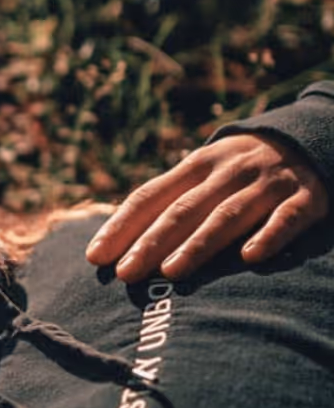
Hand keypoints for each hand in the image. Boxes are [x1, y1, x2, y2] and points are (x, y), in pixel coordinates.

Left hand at [85, 132, 329, 283]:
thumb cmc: (240, 170)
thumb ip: (166, 202)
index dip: (122, 226)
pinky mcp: (305, 197)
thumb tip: (112, 245)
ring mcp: (266, 184)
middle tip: (126, 273)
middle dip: (152, 241)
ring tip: (171, 271)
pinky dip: (269, 236)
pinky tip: (251, 256)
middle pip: (183, 209)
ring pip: (227, 215)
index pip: (150, 196)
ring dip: (198, 244)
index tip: (95, 258)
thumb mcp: (203, 173)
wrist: (312, 135)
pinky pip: (285, 218)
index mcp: (197, 166)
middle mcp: (228, 172)